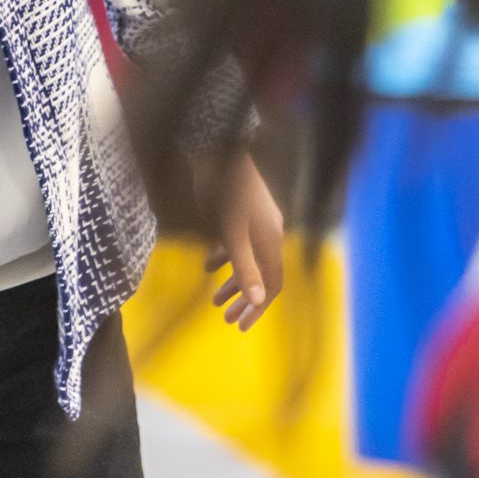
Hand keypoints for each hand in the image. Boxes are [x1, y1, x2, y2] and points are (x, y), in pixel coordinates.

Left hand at [193, 148, 285, 330]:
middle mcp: (268, 233)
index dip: (258, 307)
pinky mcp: (240, 213)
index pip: (272, 283)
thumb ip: (244, 267)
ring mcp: (255, 223)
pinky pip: (238, 244)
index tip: (241, 326)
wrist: (215, 151)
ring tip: (214, 300)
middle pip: (261, 275)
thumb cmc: (224, 192)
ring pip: (248, 260)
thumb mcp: (231, 233)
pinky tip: (206, 266)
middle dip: (244, 300)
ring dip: (233, 282)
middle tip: (226, 320)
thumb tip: (258, 301)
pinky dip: (225, 258)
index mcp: (271, 240)